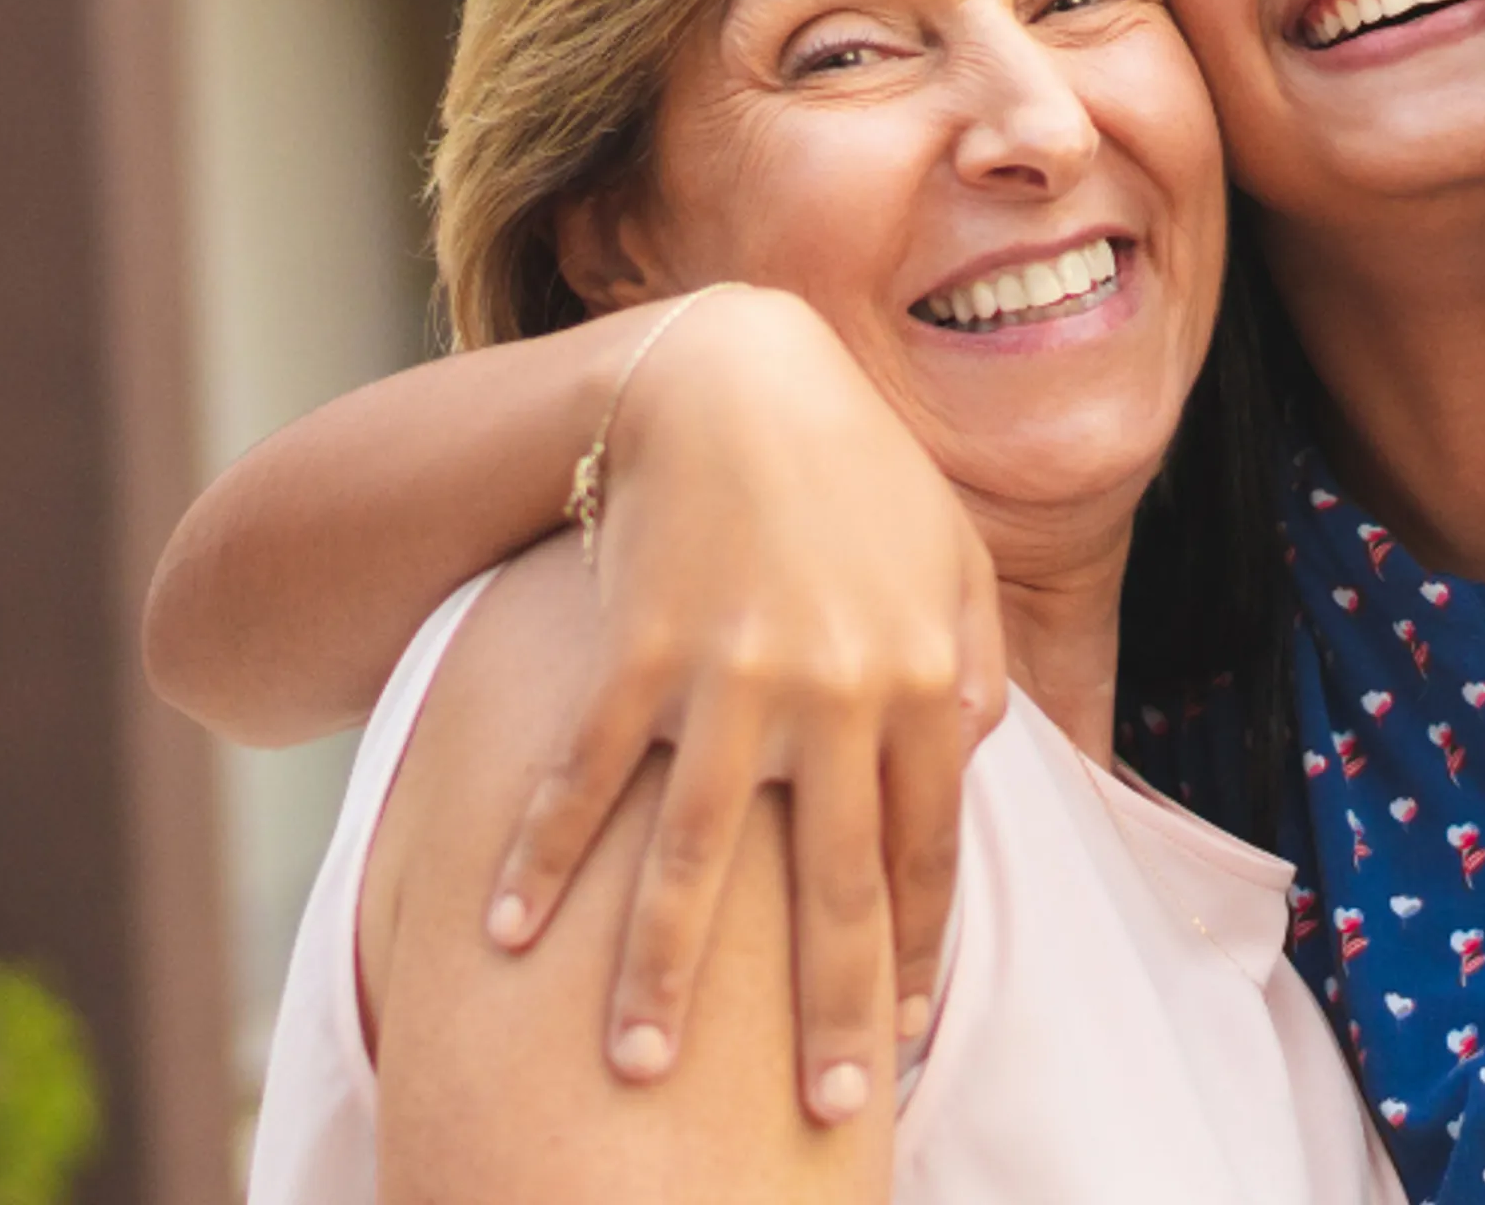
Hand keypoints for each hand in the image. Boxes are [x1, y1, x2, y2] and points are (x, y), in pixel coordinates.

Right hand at [478, 286, 997, 1123]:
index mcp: (921, 683)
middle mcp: (834, 698)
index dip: (914, 955)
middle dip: (829, 1011)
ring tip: (637, 1072)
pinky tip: (502, 934)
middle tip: (823, 1110)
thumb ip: (975, 656)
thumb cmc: (854, 465)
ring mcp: (729, 681)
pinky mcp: (635, 653)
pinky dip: (541, 858)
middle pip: (831, 889)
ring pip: (694, 862)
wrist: (733, 375)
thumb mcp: (949, 552)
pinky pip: (585, 778)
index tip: (907, 1041)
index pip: (923, 856)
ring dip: (659, 976)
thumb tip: (982, 751)